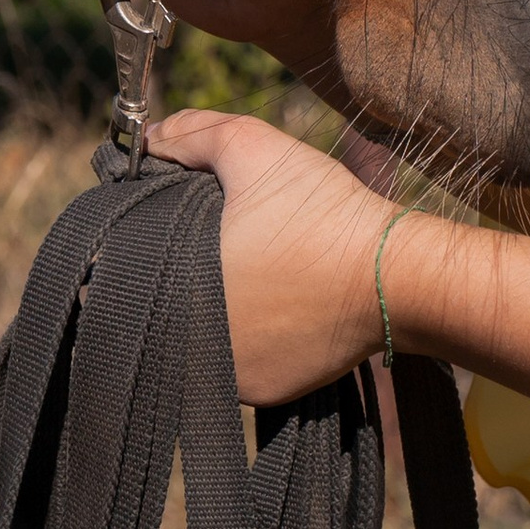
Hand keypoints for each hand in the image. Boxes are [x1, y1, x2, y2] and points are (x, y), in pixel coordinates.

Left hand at [145, 109, 395, 405]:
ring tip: (253, 274)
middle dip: (187, 275)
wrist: (394, 275)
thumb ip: (196, 135)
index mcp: (178, 291)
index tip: (180, 223)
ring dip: (218, 309)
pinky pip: (242, 362)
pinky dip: (252, 338)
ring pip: (205, 336)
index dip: (150, 243)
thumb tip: (152, 135)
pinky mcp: (268, 392)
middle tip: (224, 244)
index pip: (135, 272)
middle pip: (169, 306)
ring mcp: (232, 377)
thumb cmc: (320, 212)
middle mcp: (194, 346)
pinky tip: (277, 306)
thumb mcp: (255, 148)